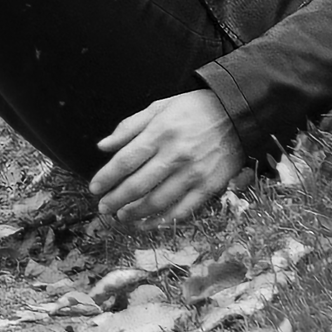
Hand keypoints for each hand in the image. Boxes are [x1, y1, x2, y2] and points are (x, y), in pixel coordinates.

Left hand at [90, 89, 243, 223]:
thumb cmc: (193, 109)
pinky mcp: (209, 187)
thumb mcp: (159, 107)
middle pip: (138, 184)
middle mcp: (175, 155)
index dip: (107, 177)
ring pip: (157, 201)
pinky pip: (182, 211)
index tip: (94, 188)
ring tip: (121, 216)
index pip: (126, 160)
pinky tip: (147, 224)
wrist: (236, 113)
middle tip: (103, 207)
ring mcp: (193, 174)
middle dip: (116, 199)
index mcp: (161, 132)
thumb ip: (129, 127)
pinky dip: (162, 221)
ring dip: (135, 212)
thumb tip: (103, 146)